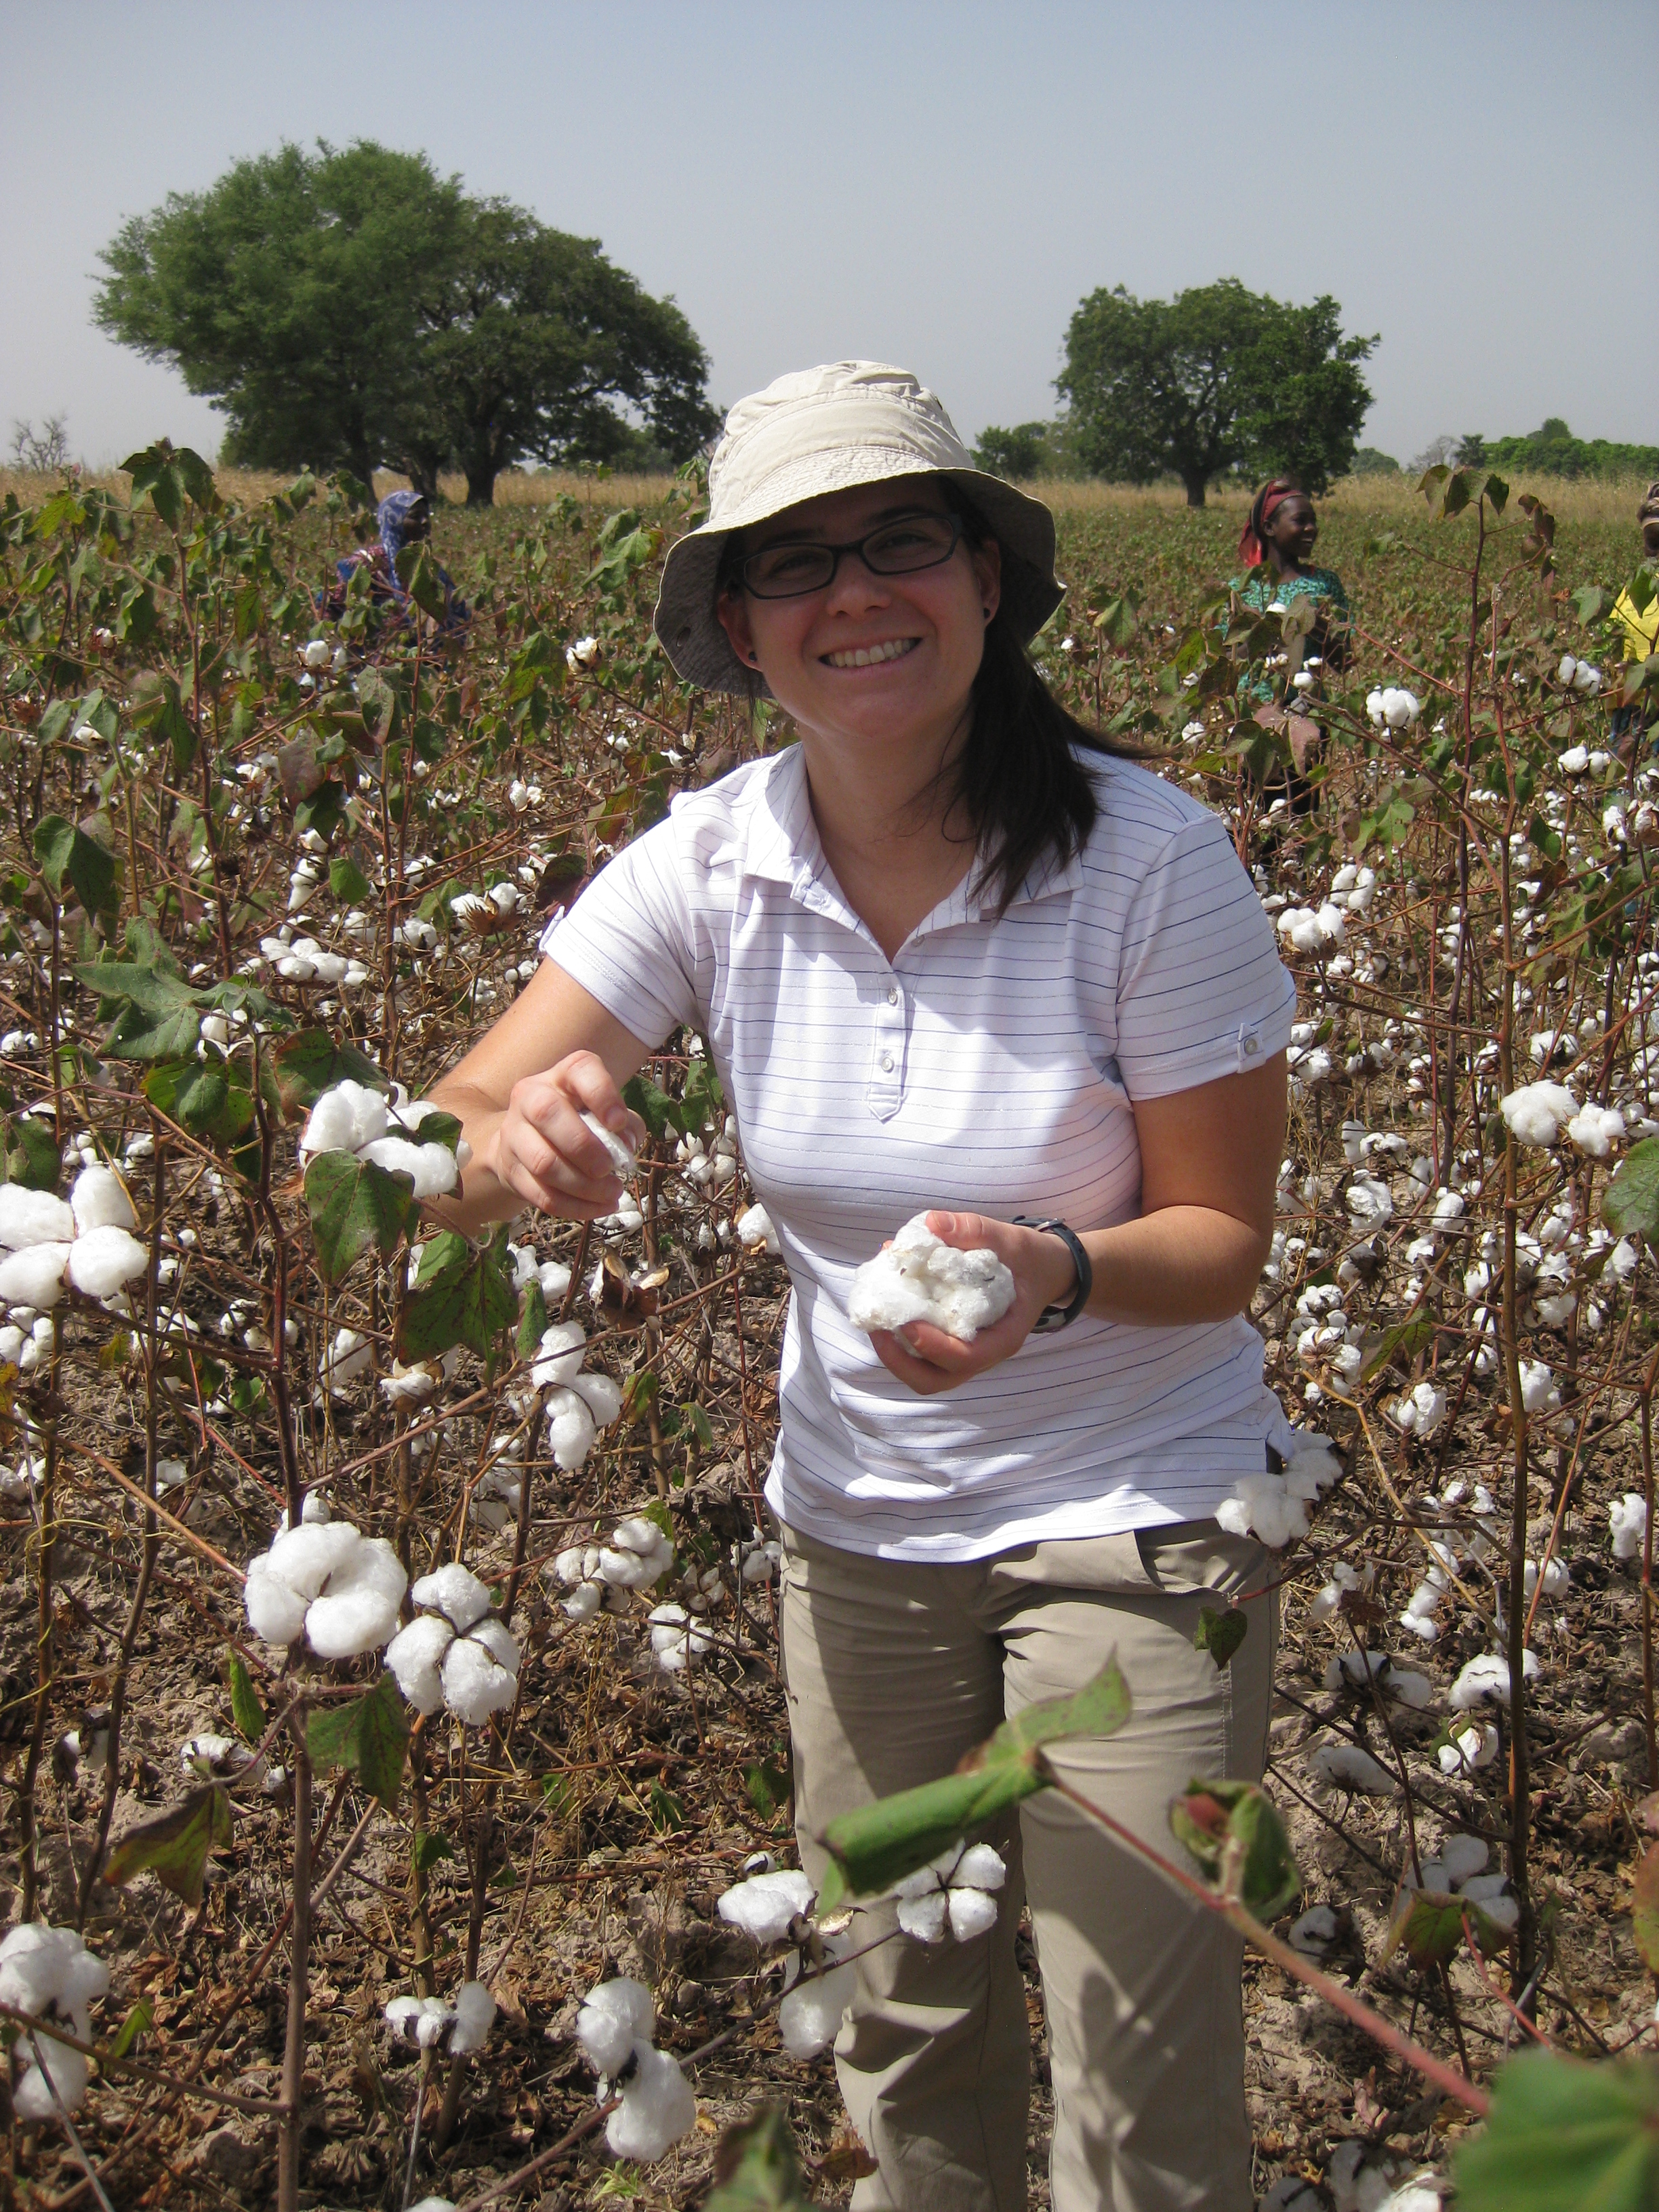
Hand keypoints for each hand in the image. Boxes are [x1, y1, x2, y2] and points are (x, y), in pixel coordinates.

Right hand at [481, 1050, 646, 1219]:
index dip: (602, 1095)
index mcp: (562, 1076)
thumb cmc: (578, 1123)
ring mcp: (513, 1132)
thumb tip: (627, 1144)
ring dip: (583, 1186)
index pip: (580, 1070)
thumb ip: (626, 1125)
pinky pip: (541, 1194)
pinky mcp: (509, 1168)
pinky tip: (598, 1208)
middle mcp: (530, 1096)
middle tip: (609, 1168)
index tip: (618, 1123)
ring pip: (543, 1163)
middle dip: (584, 1147)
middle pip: (548, 1113)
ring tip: (612, 1193)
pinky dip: (575, 1207)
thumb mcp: (605, 1114)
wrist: (525, 1143)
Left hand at [867, 1211, 1078, 1396]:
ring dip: (895, 1356)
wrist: (1042, 1271)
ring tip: (875, 1322)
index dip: (934, 1346)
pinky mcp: (951, 1343)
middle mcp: (984, 1353)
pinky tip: (887, 1310)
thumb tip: (932, 1223)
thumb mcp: (1009, 1237)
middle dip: (900, 1361)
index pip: (967, 1358)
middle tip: (879, 1327)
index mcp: (1004, 1335)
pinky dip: (899, 1342)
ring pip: (925, 1374)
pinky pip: (922, 1357)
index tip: (908, 1322)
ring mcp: (966, 1353)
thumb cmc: (1027, 1258)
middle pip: (936, 1380)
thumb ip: (973, 1229)